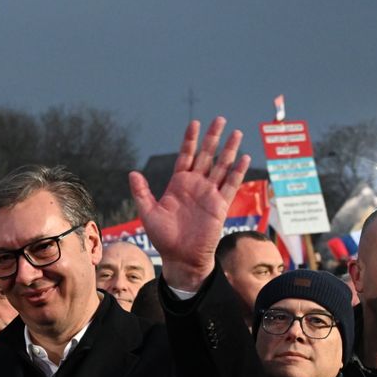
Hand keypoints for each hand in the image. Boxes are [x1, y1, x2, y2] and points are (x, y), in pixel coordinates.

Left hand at [129, 117, 250, 290]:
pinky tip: (243, 157)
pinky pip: (231, 185)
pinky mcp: (220, 205)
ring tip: (236, 132)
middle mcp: (195, 185)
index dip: (190, 140)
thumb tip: (132, 173)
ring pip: (222, 166)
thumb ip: (142, 193)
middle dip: (213, 138)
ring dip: (229, 150)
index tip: (195, 123)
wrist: (180, 257)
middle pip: (207, 156)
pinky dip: (237, 171)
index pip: (186, 156)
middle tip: (220, 119)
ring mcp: (209, 194)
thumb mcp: (148, 213)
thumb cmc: (163, 237)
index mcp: (178, 184)